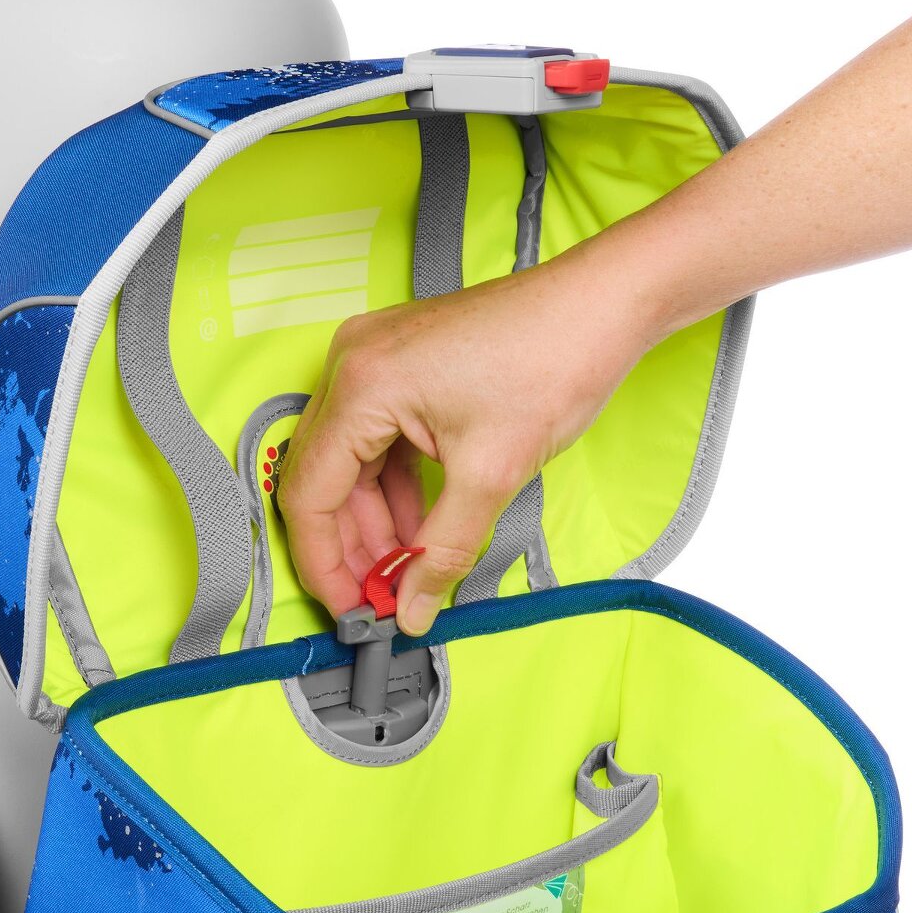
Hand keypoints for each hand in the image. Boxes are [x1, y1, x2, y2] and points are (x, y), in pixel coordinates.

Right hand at [277, 237, 652, 634]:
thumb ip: (442, 551)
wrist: (603, 303)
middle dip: (351, 545)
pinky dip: (395, 486)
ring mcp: (374, 358)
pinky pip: (377, 437)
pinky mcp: (401, 362)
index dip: (322, 562)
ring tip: (409, 568)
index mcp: (361, 386)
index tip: (349, 608)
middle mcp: (352, 364)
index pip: (308, 494)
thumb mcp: (491, 474)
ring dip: (376, 520)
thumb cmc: (553, 361)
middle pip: (323, 478)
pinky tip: (421, 524)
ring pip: (350, 462)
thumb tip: (413, 609)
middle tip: (382, 598)